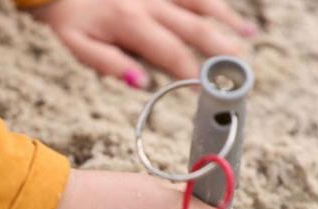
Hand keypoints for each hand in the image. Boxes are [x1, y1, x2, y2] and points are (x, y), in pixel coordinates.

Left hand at [30, 0, 255, 86]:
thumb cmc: (69, 17)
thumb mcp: (78, 46)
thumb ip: (110, 65)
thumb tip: (142, 84)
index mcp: (132, 23)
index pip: (172, 54)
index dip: (192, 74)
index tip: (209, 91)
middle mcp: (150, 2)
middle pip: (195, 28)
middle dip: (221, 50)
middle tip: (242, 70)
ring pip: (200, 3)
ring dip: (226, 19)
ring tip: (249, 36)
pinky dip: (211, 1)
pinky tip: (227, 10)